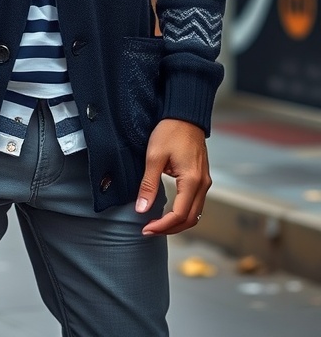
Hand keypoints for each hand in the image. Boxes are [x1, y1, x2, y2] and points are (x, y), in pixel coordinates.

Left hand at [135, 118, 210, 235]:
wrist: (185, 115)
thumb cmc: (170, 131)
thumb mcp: (154, 156)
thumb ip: (149, 185)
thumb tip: (141, 209)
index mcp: (192, 180)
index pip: (179, 215)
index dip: (163, 226)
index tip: (146, 228)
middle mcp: (203, 184)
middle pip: (190, 219)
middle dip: (170, 229)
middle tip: (149, 230)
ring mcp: (205, 182)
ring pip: (195, 214)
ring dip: (177, 223)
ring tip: (157, 224)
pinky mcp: (202, 178)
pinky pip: (195, 203)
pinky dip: (183, 213)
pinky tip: (168, 212)